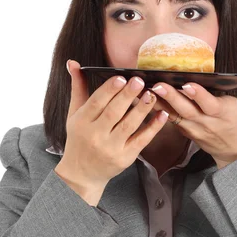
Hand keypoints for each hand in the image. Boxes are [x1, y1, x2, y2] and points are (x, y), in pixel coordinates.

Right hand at [55, 60, 167, 198]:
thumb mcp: (74, 114)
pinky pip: (141, 140)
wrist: (82, 173)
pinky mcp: (125, 158)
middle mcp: (95, 136)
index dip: (109, 90)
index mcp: (82, 122)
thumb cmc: (79, 139)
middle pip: (113, 113)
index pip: (96, 102)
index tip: (121, 78)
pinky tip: (162, 115)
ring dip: (142, 109)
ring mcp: (111, 148)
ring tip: (152, 94)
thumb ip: (78, 87)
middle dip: (127, 96)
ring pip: (129, 126)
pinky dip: (153, 127)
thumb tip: (73, 62)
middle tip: (140, 81)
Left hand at [150, 78, 236, 167]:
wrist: (234, 151)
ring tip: (143, 90)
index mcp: (221, 113)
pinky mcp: (183, 129)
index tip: (188, 85)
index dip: (198, 95)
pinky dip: (155, 109)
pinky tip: (142, 97)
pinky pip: (167, 118)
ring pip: (172, 114)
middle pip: (185, 109)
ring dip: (157, 102)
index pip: (208, 104)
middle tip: (157, 85)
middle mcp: (204, 121)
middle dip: (170, 97)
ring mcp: (191, 127)